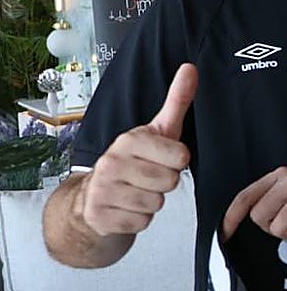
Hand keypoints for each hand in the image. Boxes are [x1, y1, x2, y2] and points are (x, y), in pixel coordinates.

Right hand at [80, 63, 196, 236]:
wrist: (92, 196)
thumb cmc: (134, 161)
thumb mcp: (158, 130)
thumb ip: (177, 101)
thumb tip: (191, 68)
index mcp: (129, 140)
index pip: (180, 156)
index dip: (176, 161)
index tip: (162, 159)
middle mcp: (111, 162)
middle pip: (169, 182)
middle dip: (164, 183)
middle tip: (147, 178)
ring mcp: (102, 189)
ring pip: (156, 204)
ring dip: (151, 202)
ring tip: (136, 191)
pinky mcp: (99, 216)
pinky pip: (141, 223)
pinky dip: (138, 219)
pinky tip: (126, 208)